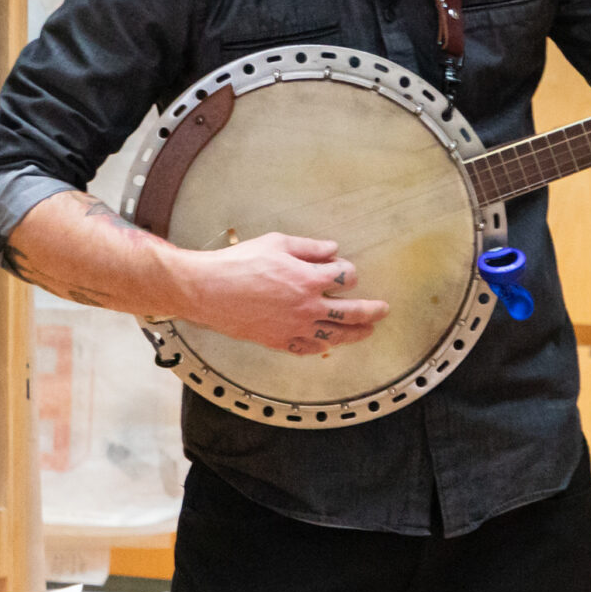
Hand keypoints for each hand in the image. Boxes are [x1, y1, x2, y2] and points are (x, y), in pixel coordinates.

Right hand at [176, 233, 390, 355]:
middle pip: (351, 312)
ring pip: (335, 335)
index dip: (349, 271)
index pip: (346, 277)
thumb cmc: (239, 263)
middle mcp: (307, 306)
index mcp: (308, 279)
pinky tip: (327, 344)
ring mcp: (294, 327)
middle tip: (383, 310)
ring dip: (355, 334)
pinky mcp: (278, 341)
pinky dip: (320, 347)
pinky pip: (307, 348)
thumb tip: (332, 249)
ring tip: (367, 331)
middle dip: (371, 311)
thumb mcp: (277, 243)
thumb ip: (309, 247)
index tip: (345, 270)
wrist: (207, 289)